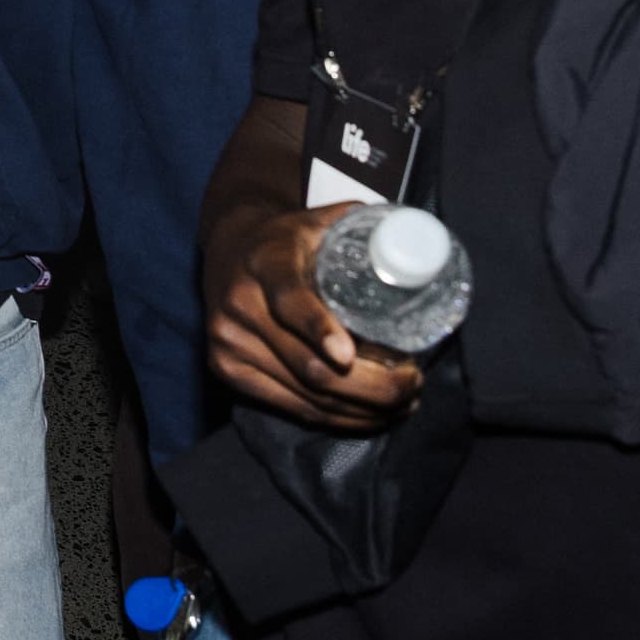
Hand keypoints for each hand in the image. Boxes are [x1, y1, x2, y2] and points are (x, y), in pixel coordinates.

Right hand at [208, 200, 424, 429]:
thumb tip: (412, 244)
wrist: (227, 249)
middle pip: (307, 364)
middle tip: (413, 383)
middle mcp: (239, 305)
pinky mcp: (226, 370)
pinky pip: (291, 407)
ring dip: (361, 409)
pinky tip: (369, 415)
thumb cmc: (287, 238)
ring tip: (403, 402)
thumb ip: (361, 228)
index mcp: (266, 261)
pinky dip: (335, 418)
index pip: (289, 299)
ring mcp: (228, 342)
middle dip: (370, 386)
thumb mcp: (318, 221)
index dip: (318, 329)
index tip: (349, 354)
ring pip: (305, 394)